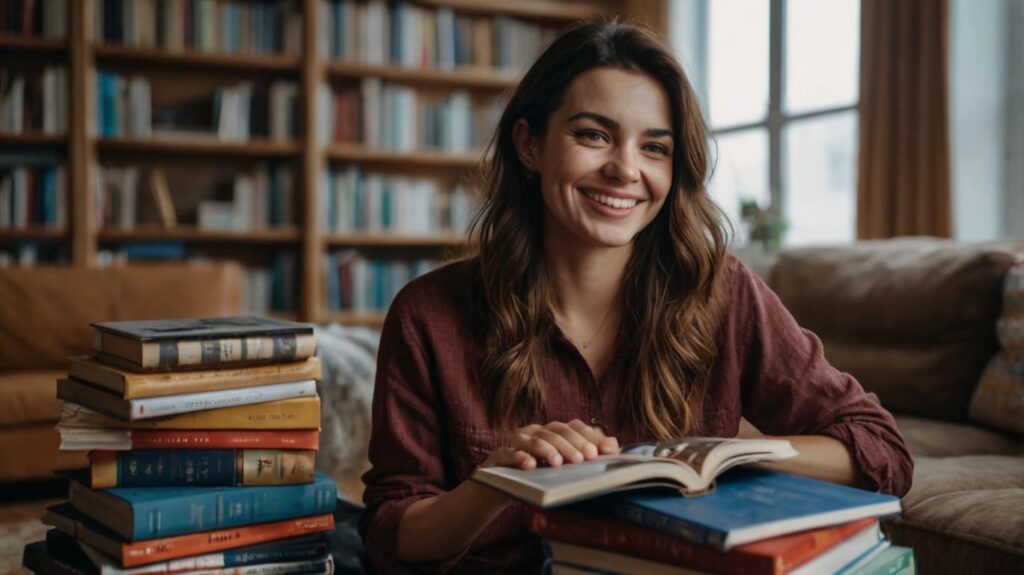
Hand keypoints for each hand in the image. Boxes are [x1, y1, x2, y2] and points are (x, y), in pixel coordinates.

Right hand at [479, 419, 619, 469]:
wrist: (499, 488)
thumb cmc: (536, 476)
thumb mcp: (562, 466)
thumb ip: (585, 453)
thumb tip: (614, 445)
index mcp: (551, 432)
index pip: (572, 427)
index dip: (588, 436)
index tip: (603, 452)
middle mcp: (534, 432)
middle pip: (556, 431)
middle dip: (572, 444)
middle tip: (585, 459)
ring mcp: (515, 443)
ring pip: (534, 439)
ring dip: (548, 450)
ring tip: (559, 463)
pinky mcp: (498, 457)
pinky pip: (508, 454)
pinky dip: (519, 457)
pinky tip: (529, 465)